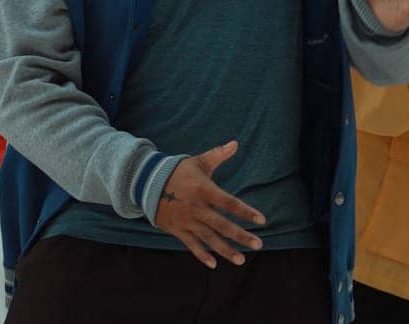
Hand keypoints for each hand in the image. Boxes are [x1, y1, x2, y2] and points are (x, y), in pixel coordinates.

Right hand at [153, 141, 264, 268]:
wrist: (146, 182)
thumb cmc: (178, 172)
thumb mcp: (197, 162)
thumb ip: (217, 155)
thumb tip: (235, 143)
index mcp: (203, 190)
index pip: (228, 202)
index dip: (245, 211)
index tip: (261, 220)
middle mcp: (196, 207)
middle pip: (221, 224)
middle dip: (240, 236)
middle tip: (258, 245)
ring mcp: (186, 220)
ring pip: (208, 238)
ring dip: (225, 250)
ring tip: (241, 260)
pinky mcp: (177, 228)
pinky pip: (190, 244)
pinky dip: (201, 254)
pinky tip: (213, 264)